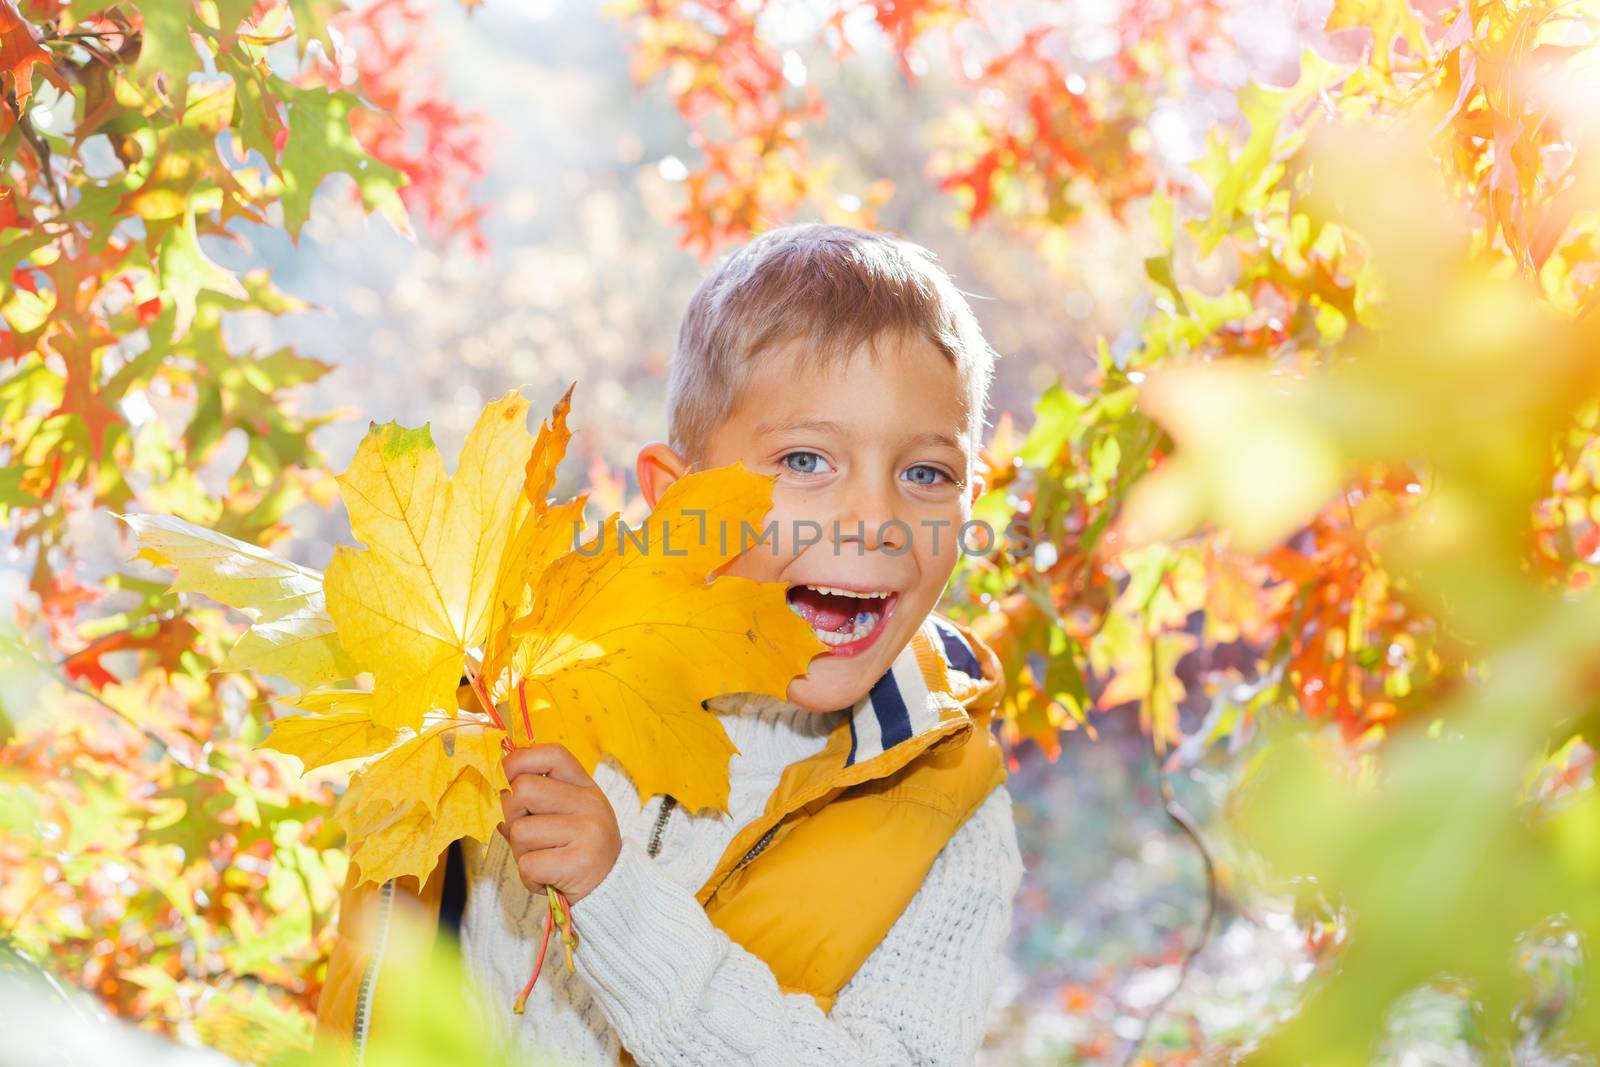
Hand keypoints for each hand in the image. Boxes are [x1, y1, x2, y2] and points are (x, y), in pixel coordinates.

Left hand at [498, 743, 621, 904]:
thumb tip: (493, 787)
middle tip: (525, 834)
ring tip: (543, 859)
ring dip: (520, 852)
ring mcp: (588, 832)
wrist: (609, 890)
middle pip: (523, 789)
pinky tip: (548, 878)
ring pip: (520, 831)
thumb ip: (535, 798)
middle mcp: (590, 804)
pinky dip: (529, 877)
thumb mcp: (565, 814)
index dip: (519, 760)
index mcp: (585, 786)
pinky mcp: (579, 863)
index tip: (506, 778)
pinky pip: (527, 864)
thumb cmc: (576, 849)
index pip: (552, 754)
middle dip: (510, 814)